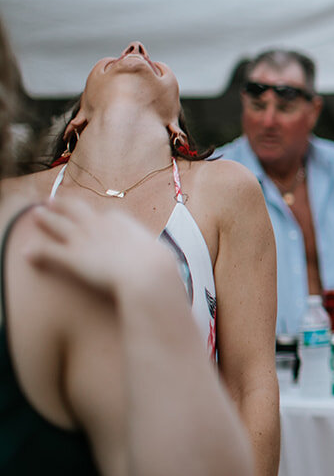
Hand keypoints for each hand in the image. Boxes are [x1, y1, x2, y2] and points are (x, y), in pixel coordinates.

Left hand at [27, 197, 181, 299]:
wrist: (147, 274)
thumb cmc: (158, 268)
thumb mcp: (160, 256)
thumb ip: (155, 256)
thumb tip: (165, 264)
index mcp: (122, 222)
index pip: (106, 215)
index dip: (96, 216)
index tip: (92, 216)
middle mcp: (99, 225)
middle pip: (76, 209)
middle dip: (63, 204)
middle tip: (52, 200)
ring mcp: (83, 239)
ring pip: (57, 223)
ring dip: (44, 218)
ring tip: (34, 214)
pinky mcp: (71, 256)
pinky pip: (47, 251)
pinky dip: (35, 251)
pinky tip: (26, 252)